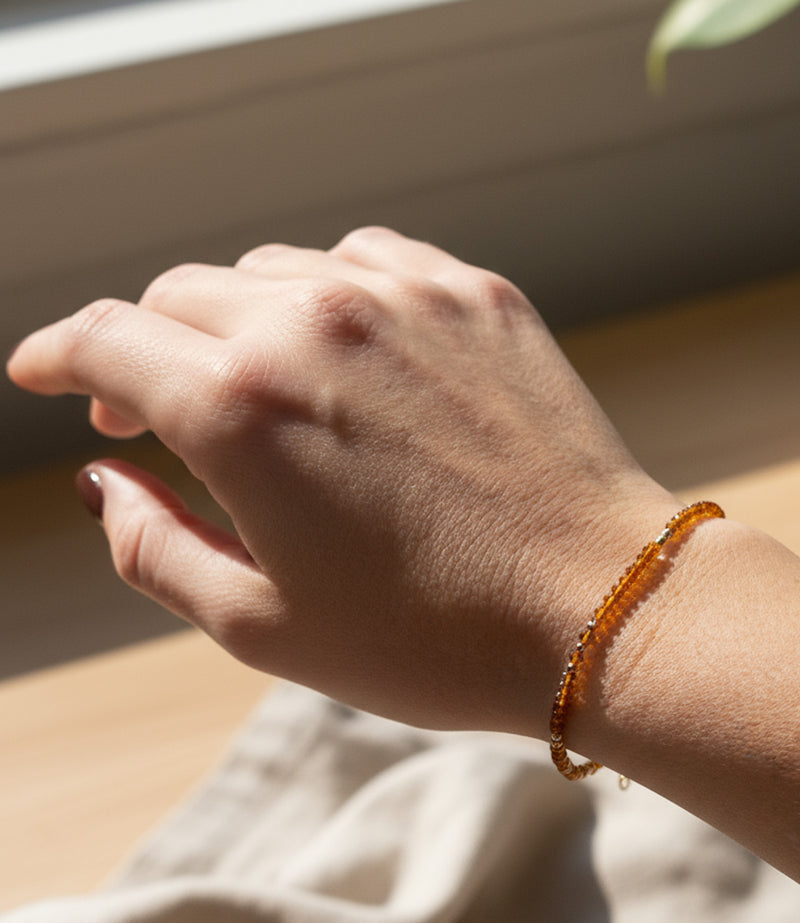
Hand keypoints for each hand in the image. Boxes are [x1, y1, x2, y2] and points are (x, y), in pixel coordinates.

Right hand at [7, 228, 675, 734]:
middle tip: (153, 407)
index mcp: (241, 406)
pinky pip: (369, 261)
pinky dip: (332, 295)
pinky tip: (345, 350)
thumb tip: (102, 480)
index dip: (57, 354)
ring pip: (274, 271)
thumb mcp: (261, 625)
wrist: (598, 606)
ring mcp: (406, 297)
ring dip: (240, 322)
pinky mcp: (479, 296)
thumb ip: (153, 544)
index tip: (45, 373)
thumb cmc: (433, 637)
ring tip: (259, 389)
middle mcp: (315, 323)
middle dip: (146, 349)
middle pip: (181, 296)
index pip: (104, 338)